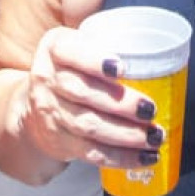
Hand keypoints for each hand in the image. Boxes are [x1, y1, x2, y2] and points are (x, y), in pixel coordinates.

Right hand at [20, 25, 164, 170]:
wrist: (38, 108)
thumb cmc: (74, 69)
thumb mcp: (81, 45)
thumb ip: (109, 39)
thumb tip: (156, 45)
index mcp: (55, 48)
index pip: (70, 51)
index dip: (94, 61)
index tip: (121, 68)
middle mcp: (47, 79)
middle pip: (83, 93)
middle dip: (121, 104)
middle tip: (150, 109)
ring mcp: (51, 112)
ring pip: (89, 126)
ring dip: (126, 134)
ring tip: (154, 135)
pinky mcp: (59, 141)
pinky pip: (92, 152)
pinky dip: (121, 156)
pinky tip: (145, 156)